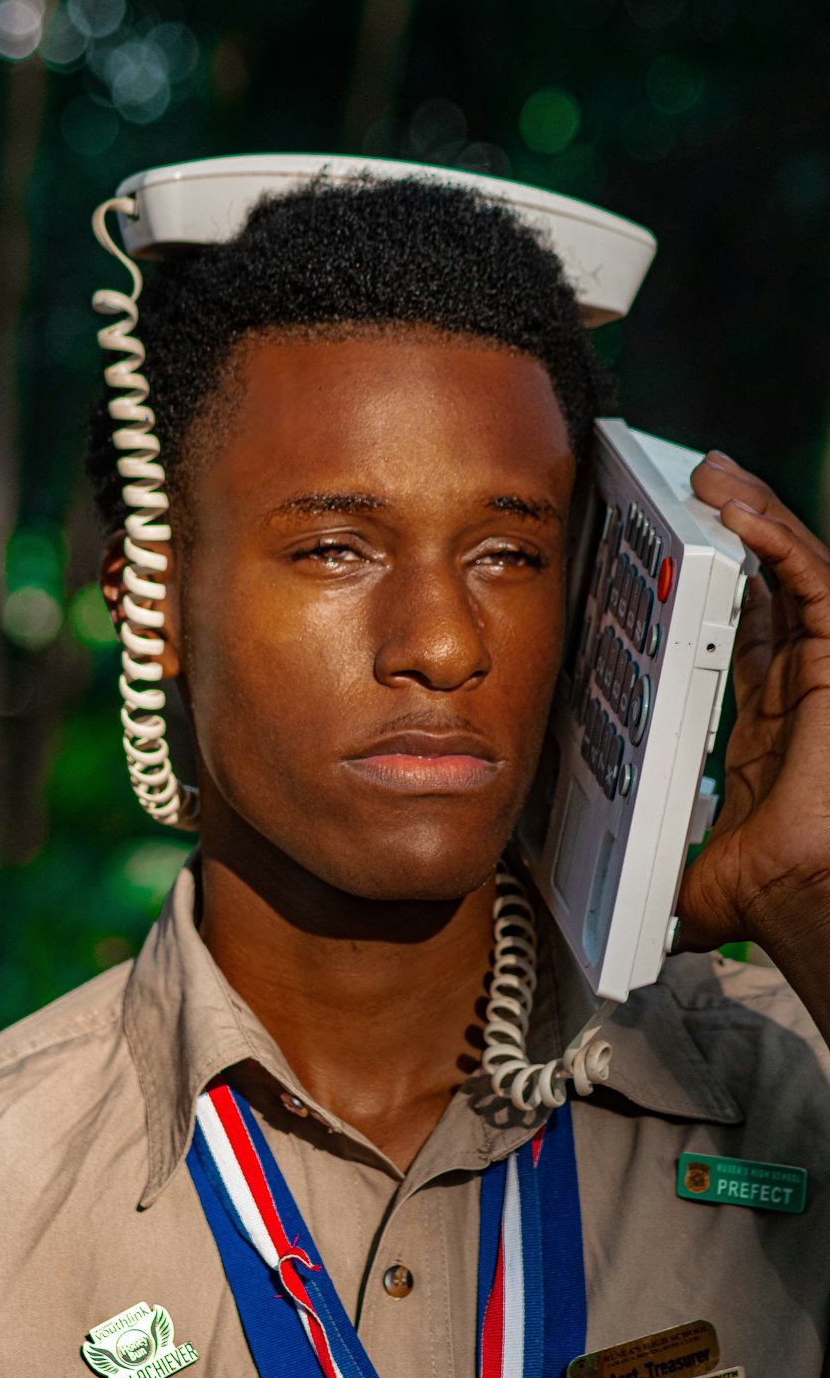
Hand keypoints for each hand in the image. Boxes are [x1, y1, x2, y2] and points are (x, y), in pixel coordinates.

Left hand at [677, 451, 829, 1030]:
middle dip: (728, 530)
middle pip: (764, 584)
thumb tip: (573, 881)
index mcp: (762, 717)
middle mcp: (795, 685)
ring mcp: (820, 671)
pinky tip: (735, 506)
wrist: (802, 903)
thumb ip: (642, 859)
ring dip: (750, 515)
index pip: (738, 628)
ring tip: (709, 474)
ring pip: (789, 570)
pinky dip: (776, 538)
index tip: (661, 543)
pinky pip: (812, 581)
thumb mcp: (680, 857)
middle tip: (688, 484)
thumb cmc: (761, 890)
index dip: (706, 581)